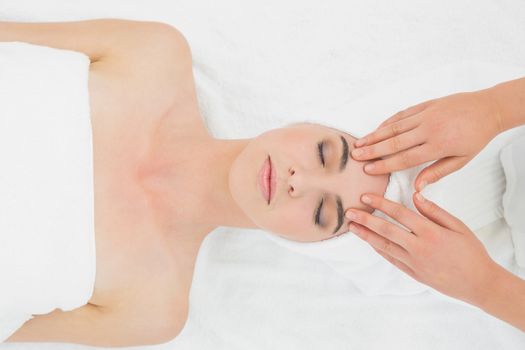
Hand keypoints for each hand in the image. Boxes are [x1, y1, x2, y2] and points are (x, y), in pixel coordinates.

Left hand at [344, 193, 499, 305]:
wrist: (479, 283)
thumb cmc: (471, 252)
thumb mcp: (458, 226)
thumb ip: (434, 211)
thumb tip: (416, 196)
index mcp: (430, 232)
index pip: (400, 213)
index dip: (381, 204)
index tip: (366, 197)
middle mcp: (418, 248)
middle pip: (386, 230)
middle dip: (366, 220)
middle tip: (349, 212)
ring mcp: (414, 262)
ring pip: (384, 246)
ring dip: (366, 235)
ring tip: (352, 226)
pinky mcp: (412, 273)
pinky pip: (391, 259)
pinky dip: (378, 249)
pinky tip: (369, 242)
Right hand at [351, 90, 501, 190]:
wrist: (488, 109)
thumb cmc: (475, 137)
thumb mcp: (461, 160)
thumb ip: (437, 172)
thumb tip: (418, 187)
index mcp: (438, 146)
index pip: (405, 158)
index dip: (385, 164)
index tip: (369, 169)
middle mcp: (429, 129)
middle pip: (394, 142)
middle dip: (372, 150)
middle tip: (355, 156)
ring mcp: (426, 115)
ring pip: (395, 127)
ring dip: (375, 135)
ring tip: (359, 142)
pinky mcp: (425, 105)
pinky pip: (402, 114)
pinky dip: (387, 122)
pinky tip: (376, 129)